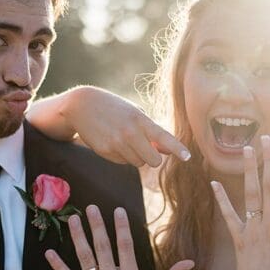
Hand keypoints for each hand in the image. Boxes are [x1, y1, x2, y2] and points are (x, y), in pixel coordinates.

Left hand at [45, 204, 193, 269]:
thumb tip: (190, 262)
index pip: (125, 246)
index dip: (121, 227)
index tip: (117, 211)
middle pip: (102, 247)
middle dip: (96, 225)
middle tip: (91, 208)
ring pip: (84, 258)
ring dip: (78, 237)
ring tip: (73, 219)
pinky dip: (57, 265)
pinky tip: (49, 252)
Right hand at [63, 86, 190, 166]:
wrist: (82, 106)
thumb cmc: (115, 109)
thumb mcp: (134, 114)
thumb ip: (152, 133)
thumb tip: (168, 151)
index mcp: (140, 119)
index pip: (163, 137)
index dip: (177, 148)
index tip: (188, 157)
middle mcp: (130, 132)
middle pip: (153, 160)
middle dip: (152, 158)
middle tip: (146, 148)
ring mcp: (116, 143)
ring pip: (138, 163)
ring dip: (136, 156)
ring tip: (124, 140)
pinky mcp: (105, 151)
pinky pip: (122, 162)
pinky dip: (121, 156)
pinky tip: (112, 142)